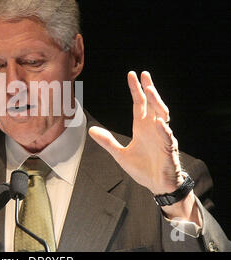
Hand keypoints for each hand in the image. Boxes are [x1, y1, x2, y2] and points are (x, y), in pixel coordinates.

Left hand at [89, 71, 183, 195]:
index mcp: (142, 127)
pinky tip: (158, 121)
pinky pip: (167, 137)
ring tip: (150, 90)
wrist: (157, 186)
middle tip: (144, 74)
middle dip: (149, 89)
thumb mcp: (120, 154)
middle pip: (152, 104)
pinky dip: (163, 129)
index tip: (132, 75)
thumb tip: (91, 130)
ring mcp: (162, 137)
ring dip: (157, 102)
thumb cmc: (143, 168)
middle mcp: (153, 128)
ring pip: (162, 115)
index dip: (136, 90)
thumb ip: (107, 142)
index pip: (140, 104)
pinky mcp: (168, 150)